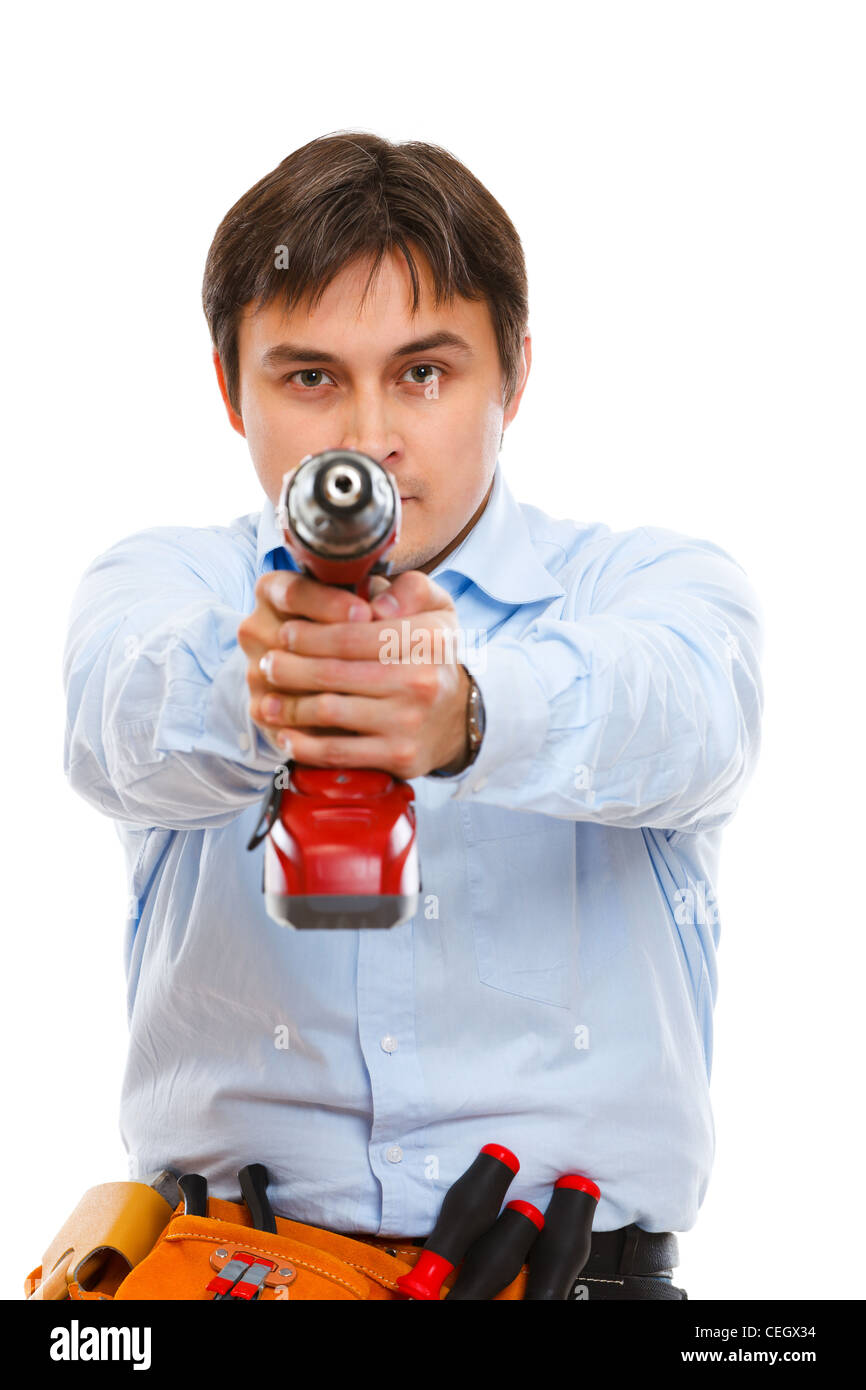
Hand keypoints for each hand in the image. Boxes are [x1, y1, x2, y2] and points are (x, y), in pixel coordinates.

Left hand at [238, 569, 469, 777]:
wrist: (456, 717)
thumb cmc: (431, 655)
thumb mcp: (436, 609)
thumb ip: (410, 589)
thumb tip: (376, 602)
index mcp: (427, 638)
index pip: (351, 634)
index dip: (310, 634)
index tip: (284, 632)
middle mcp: (421, 680)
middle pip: (334, 672)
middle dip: (290, 668)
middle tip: (266, 664)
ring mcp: (409, 721)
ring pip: (330, 711)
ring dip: (289, 707)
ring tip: (267, 701)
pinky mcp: (399, 756)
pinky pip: (339, 752)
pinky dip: (305, 744)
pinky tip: (286, 735)